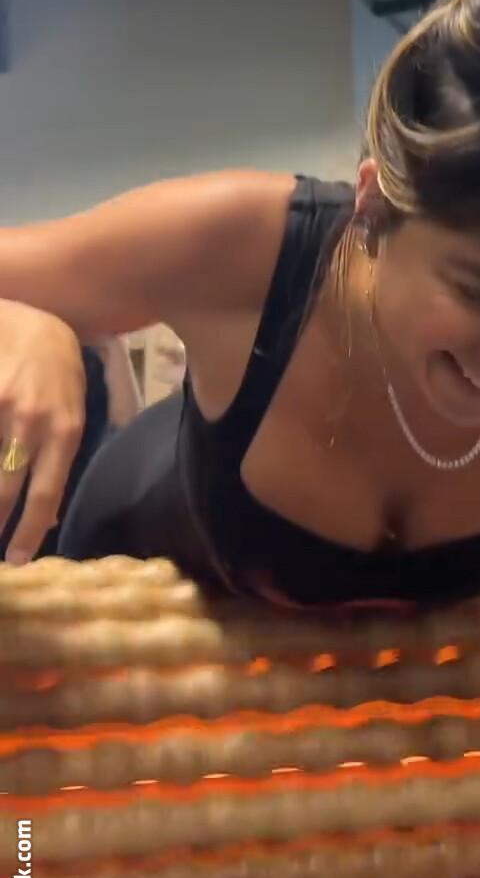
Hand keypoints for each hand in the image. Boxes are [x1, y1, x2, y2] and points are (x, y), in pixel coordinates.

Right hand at [0, 300, 86, 563]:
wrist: (32, 316)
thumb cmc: (57, 366)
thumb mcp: (74, 409)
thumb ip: (60, 458)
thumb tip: (49, 515)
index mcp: (65, 429)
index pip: (45, 492)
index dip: (29, 531)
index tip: (18, 561)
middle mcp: (32, 421)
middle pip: (5, 487)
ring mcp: (1, 405)